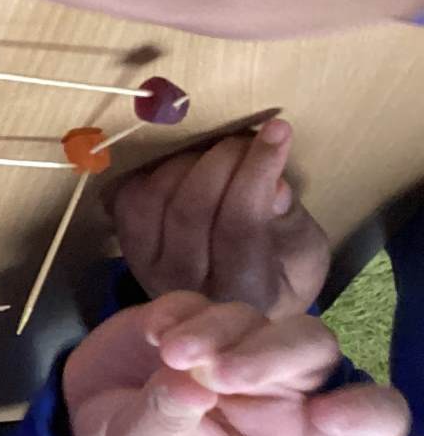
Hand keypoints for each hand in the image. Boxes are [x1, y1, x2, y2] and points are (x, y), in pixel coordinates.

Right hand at [63, 292, 409, 435]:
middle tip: (216, 371)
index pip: (368, 422)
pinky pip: (203, 299)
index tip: (328, 415)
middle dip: (273, 354)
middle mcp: (276, 387)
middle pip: (314, 349)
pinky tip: (152, 336)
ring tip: (170, 354)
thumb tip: (190, 384)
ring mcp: (236, 345)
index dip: (368, 412)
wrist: (79, 421)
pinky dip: (180, 312)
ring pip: (257, 318)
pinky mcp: (193, 314)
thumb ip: (168, 425)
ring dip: (216, 333)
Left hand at [110, 118, 327, 319]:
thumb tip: (273, 185)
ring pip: (156, 200)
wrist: (237, 304)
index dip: (256, 173)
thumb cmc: (283, 272)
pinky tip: (189, 169)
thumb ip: (290, 220)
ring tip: (221, 154)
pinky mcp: (128, 249)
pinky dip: (157, 173)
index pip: (240, 227)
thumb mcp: (307, 252)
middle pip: (192, 210)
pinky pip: (131, 200)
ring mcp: (150, 268)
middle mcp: (188, 287)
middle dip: (223, 161)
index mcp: (246, 293)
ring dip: (189, 163)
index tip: (277, 130)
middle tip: (247, 139)